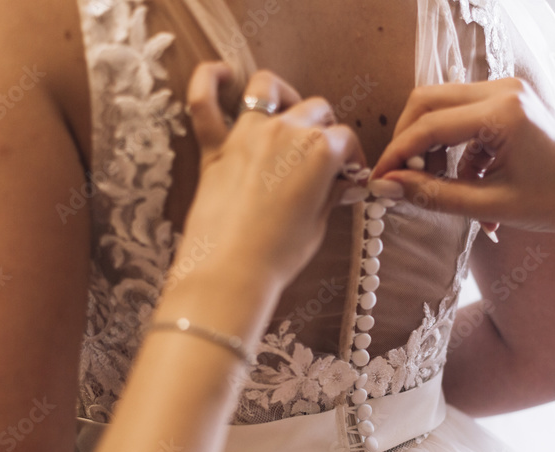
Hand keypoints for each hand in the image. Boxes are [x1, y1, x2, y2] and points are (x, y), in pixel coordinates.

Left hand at [175, 63, 364, 292]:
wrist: (232, 272)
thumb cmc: (278, 255)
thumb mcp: (317, 224)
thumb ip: (329, 194)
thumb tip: (344, 185)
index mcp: (320, 151)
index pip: (345, 140)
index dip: (351, 158)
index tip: (349, 175)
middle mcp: (286, 132)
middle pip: (315, 109)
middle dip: (324, 126)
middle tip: (322, 151)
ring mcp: (248, 134)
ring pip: (268, 88)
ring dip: (282, 95)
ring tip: (285, 110)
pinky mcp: (215, 147)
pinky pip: (203, 101)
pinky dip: (210, 81)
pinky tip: (222, 75)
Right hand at [370, 78, 554, 240]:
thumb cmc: (551, 205)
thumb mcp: (486, 206)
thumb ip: (432, 195)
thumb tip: (388, 188)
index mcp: (503, 112)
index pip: (429, 126)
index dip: (397, 155)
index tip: (379, 180)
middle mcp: (504, 89)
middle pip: (428, 101)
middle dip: (408, 141)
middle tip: (400, 178)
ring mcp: (508, 90)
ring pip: (443, 106)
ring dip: (432, 146)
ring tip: (440, 186)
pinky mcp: (510, 100)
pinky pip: (464, 117)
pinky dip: (456, 149)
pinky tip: (468, 182)